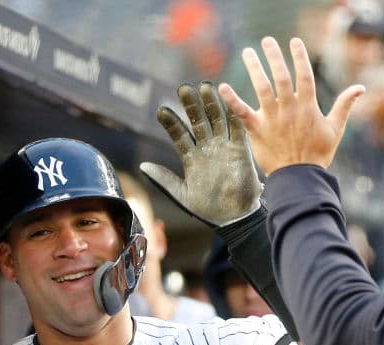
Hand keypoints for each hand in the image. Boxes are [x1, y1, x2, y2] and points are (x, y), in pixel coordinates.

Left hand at [140, 81, 262, 225]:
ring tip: (204, 87)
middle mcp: (207, 148)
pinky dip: (232, 113)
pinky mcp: (240, 149)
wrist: (233, 217)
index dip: (171, 122)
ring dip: (211, 104)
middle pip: (198, 121)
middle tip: (184, 88)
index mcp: (191, 158)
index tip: (161, 110)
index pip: (179, 135)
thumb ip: (164, 180)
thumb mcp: (181, 195)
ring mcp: (224, 146)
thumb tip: (142, 166)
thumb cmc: (206, 209)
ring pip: (217, 119)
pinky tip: (227, 99)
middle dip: (191, 105)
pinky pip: (237, 127)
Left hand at [217, 37, 364, 175]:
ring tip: (247, 52)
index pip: (304, 75)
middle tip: (267, 40)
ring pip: (262, 88)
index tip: (294, 41)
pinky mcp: (257, 130)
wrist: (300, 177)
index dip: (299, 57)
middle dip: (274, 56)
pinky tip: (222, 87)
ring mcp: (272, 119)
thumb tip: (360, 88)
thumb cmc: (318, 154)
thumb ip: (345, 105)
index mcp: (308, 107)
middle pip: (281, 77)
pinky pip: (242, 112)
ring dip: (254, 68)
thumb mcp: (336, 128)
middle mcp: (289, 109)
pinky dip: (232, 99)